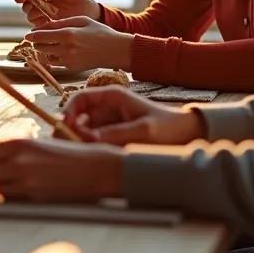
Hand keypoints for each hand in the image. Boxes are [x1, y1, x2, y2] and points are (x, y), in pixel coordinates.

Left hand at [0, 139, 123, 202]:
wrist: (98, 169)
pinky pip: (13, 201)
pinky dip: (17, 199)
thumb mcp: (41, 144)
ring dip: (7, 187)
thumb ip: (18, 150)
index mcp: (19, 144)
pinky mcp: (35, 200)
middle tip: (11, 172)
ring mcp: (26, 183)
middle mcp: (18, 162)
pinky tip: (31, 191)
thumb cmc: (71, 154)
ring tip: (24, 181)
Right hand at [13, 0, 99, 24]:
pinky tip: (47, 22)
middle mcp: (38, 0)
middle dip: (25, 3)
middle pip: (24, 1)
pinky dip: (39, 24)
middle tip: (29, 5)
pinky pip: (36, 25)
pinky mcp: (44, 24)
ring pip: (29, 14)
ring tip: (46, 13)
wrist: (87, 12)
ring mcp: (40, 12)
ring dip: (33, 13)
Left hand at [26, 16, 131, 71]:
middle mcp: (66, 49)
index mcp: (68, 34)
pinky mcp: (71, 69)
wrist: (115, 50)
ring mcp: (68, 61)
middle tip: (41, 38)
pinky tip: (61, 51)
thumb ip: (60, 23)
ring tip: (52, 44)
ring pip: (46, 57)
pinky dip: (54, 57)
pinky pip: (55, 63)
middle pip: (40, 48)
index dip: (32, 36)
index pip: (40, 36)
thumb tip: (42, 27)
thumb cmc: (99, 32)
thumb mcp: (81, 20)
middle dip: (38, 43)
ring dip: (45, 51)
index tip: (28, 35)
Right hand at [62, 85, 204, 145]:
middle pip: (80, 116)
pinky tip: (93, 156)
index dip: (69, 111)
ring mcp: (110, 120)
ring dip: (81, 140)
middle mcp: (108, 106)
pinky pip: (95, 139)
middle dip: (73, 130)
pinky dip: (91, 146)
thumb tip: (87, 139)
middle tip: (71, 147)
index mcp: (114, 96)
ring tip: (84, 154)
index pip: (81, 98)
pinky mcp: (113, 134)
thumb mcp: (143, 131)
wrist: (188, 134)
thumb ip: (115, 134)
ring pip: (85, 129)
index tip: (65, 128)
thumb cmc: (169, 127)